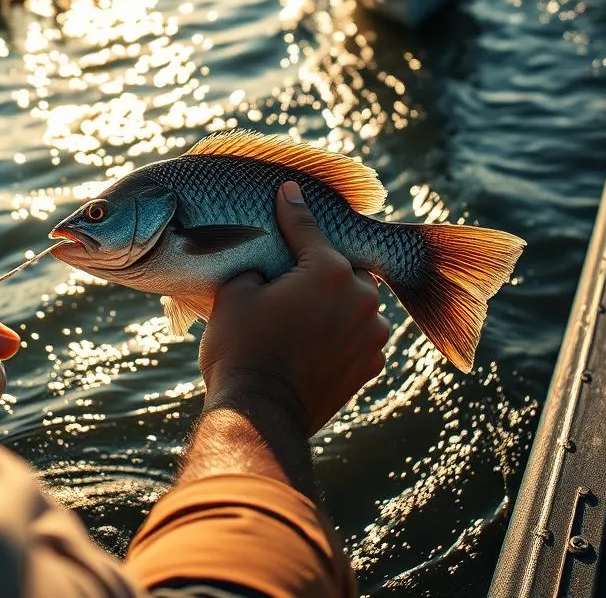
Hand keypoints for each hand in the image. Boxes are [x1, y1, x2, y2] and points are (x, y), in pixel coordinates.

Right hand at [198, 182, 388, 434]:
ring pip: (353, 300)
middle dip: (318, 263)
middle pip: (341, 265)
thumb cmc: (240, 347)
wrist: (260, 414)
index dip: (293, 209)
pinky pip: (356, 332)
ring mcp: (370, 334)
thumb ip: (256, 262)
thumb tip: (265, 262)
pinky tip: (311, 336)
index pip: (309, 228)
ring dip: (333, 298)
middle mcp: (360, 298)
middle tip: (292, 268)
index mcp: (328, 271)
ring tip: (302, 308)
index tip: (288, 191)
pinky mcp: (369, 365)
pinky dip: (339, 329)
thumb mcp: (235, 293)